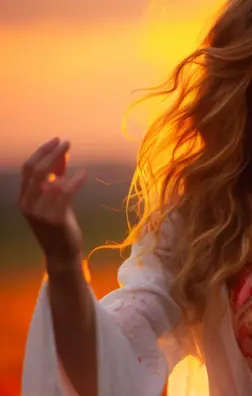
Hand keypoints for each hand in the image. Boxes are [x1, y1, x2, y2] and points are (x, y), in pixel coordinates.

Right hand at [17, 137, 86, 267]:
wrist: (61, 254)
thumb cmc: (58, 226)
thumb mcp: (53, 201)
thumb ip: (54, 180)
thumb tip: (61, 156)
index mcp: (23, 199)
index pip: (28, 168)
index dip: (41, 152)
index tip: (56, 141)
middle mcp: (28, 205)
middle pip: (37, 170)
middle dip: (52, 153)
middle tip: (66, 142)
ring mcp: (40, 213)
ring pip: (52, 181)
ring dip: (64, 167)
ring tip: (75, 165)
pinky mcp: (55, 219)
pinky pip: (66, 193)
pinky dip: (75, 181)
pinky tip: (83, 173)